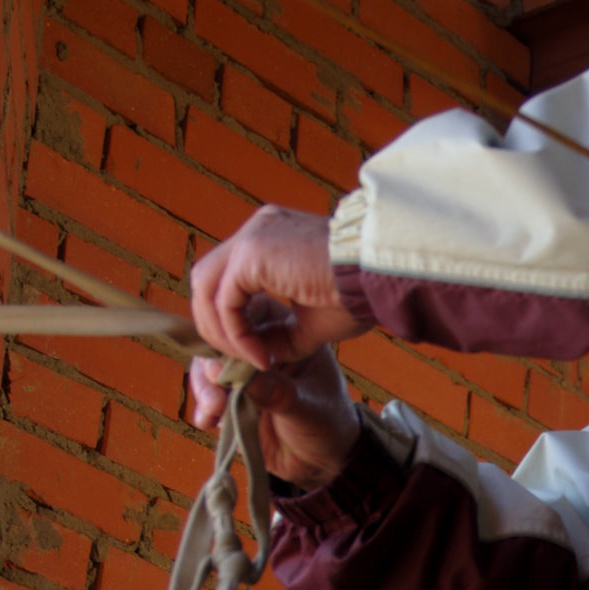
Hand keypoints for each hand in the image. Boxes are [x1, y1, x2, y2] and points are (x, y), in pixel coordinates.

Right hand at [188, 342, 361, 488]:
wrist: (320, 462)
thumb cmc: (328, 425)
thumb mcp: (310, 409)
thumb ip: (279, 394)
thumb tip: (244, 378)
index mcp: (287, 335)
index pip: (251, 311)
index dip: (234, 327)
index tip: (233, 358)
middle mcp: (261, 348)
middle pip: (221, 337)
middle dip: (213, 361)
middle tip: (217, 383)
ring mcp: (243, 374)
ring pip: (208, 367)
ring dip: (205, 386)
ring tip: (214, 409)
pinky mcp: (230, 398)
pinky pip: (207, 395)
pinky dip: (203, 407)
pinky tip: (208, 421)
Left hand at [189, 205, 367, 369]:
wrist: (381, 276)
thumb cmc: (361, 294)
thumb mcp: (313, 320)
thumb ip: (281, 332)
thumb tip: (258, 352)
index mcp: (272, 236)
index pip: (228, 275)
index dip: (231, 316)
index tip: (255, 350)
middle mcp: (257, 228)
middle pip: (207, 278)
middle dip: (216, 323)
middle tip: (240, 359)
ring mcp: (251, 236)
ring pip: (207, 289)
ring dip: (223, 333)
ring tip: (252, 361)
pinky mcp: (251, 253)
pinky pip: (226, 302)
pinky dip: (236, 335)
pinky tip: (262, 356)